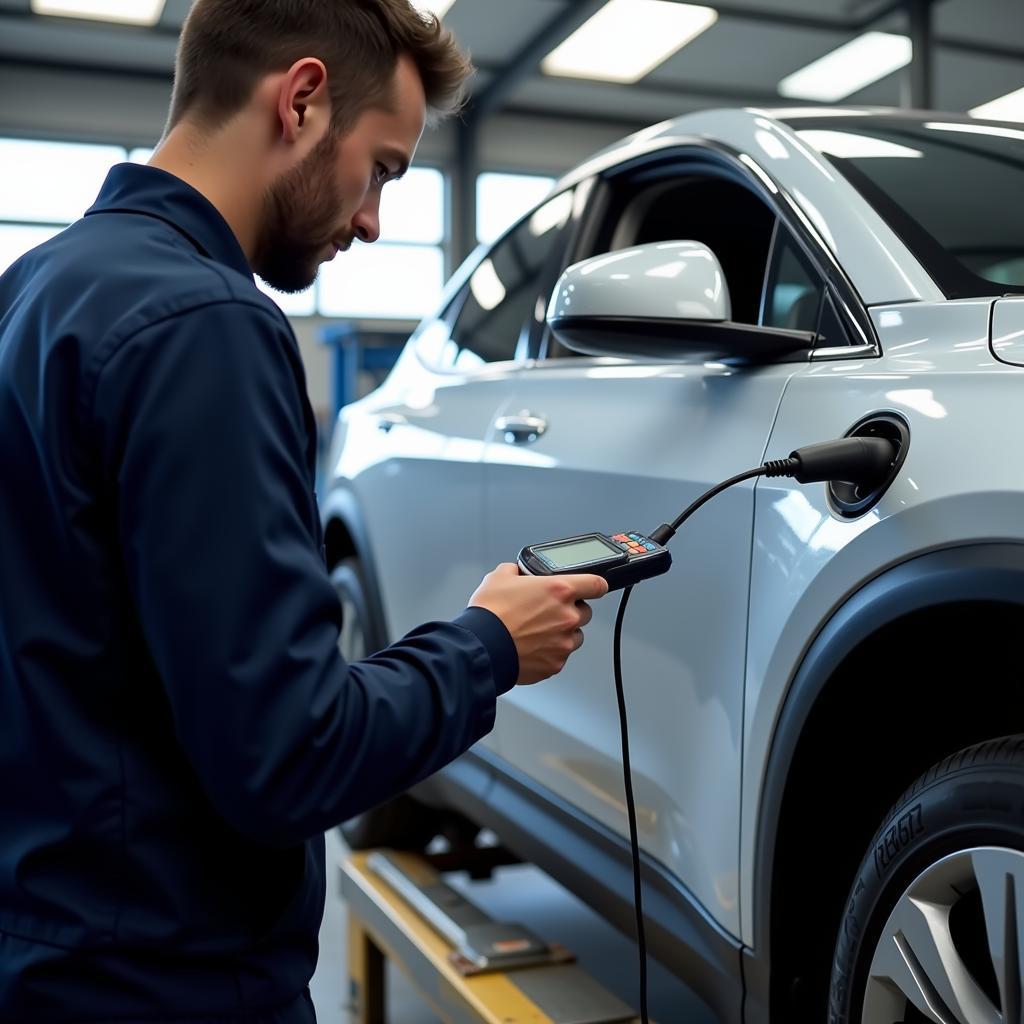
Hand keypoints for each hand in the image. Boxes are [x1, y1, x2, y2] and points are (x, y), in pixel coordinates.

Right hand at [469, 564, 608, 684]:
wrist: (481, 647)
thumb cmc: (490, 613)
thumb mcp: (499, 577)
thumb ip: (515, 571)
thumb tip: (516, 572)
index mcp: (560, 590)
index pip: (597, 584)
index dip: (595, 585)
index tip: (594, 587)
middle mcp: (567, 616)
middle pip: (585, 612)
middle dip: (571, 611)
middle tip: (548, 612)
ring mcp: (563, 642)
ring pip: (575, 636)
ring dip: (563, 633)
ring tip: (538, 632)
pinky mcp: (555, 664)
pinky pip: (560, 656)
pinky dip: (550, 652)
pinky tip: (531, 647)